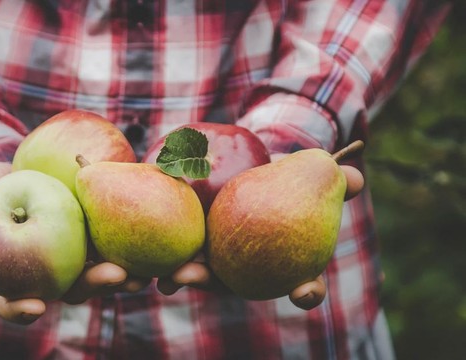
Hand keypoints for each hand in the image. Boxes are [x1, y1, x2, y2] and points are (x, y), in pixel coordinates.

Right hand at [0, 163, 149, 323]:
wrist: (39, 173)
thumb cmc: (6, 184)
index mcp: (18, 274)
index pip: (12, 301)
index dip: (20, 308)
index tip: (34, 306)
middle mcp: (55, 277)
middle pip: (75, 290)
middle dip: (96, 286)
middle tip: (114, 276)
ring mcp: (85, 263)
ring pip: (108, 277)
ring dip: (130, 278)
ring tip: (149, 270)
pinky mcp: (110, 244)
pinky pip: (132, 253)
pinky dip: (150, 255)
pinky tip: (170, 252)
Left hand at [157, 157, 364, 309]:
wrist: (247, 168)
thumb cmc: (281, 179)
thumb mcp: (305, 175)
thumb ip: (331, 178)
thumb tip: (356, 174)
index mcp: (281, 267)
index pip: (301, 286)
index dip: (305, 291)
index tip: (305, 291)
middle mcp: (242, 271)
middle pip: (226, 284)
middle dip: (209, 284)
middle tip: (195, 277)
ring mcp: (210, 262)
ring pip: (192, 272)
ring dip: (177, 274)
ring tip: (167, 273)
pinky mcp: (183, 245)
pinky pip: (168, 248)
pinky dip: (154, 250)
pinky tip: (138, 249)